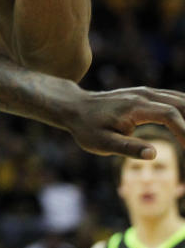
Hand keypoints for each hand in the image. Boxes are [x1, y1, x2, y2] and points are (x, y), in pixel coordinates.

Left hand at [61, 86, 184, 157]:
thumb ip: (127, 148)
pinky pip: (173, 99)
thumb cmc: (86, 128)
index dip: (184, 131)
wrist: (74, 107)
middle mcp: (143, 95)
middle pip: (180, 103)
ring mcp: (145, 93)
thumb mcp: (101, 143)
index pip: (169, 114)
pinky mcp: (145, 95)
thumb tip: (153, 154)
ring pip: (179, 99)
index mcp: (134, 107)